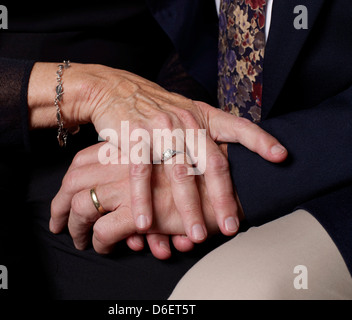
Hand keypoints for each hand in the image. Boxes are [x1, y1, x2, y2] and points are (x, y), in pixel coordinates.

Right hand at [31, 62, 286, 240]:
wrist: (114, 90)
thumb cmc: (153, 108)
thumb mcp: (184, 111)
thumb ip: (204, 133)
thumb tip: (225, 160)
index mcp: (202, 115)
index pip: (238, 126)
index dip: (261, 140)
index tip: (281, 156)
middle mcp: (186, 121)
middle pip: (211, 163)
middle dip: (223, 199)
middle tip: (230, 227)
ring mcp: (160, 128)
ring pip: (179, 173)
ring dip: (188, 208)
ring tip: (196, 235)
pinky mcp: (134, 137)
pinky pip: (141, 174)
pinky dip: (143, 201)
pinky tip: (146, 224)